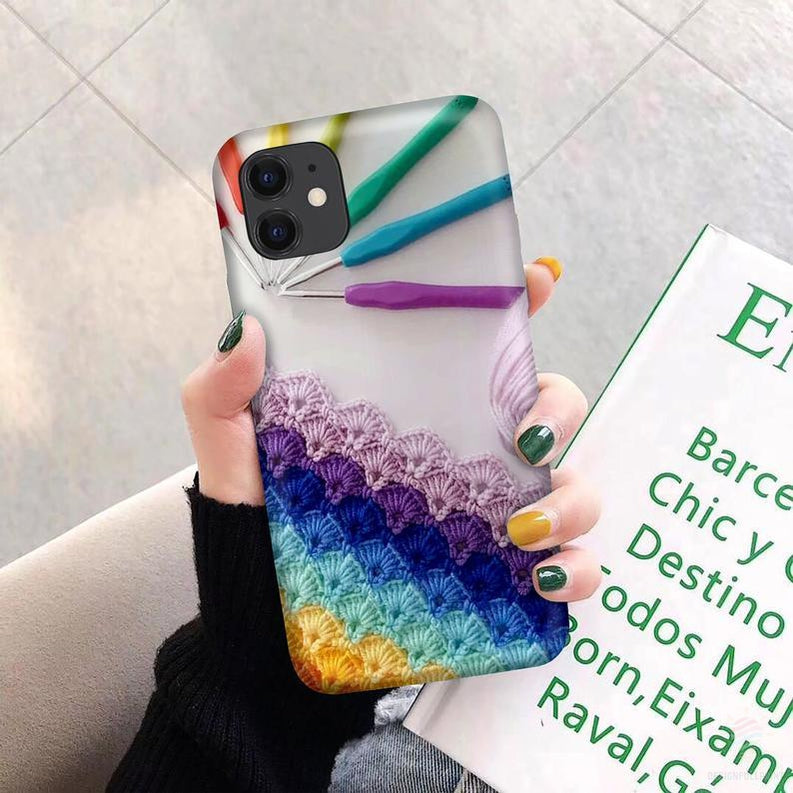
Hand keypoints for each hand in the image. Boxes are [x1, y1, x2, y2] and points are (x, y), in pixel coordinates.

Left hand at [181, 257, 600, 602]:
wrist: (267, 615)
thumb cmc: (262, 521)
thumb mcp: (237, 453)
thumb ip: (224, 393)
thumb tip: (247, 333)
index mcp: (418, 403)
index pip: (480, 342)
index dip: (518, 305)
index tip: (537, 281)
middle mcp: (466, 449)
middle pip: (550, 405)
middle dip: (558, 409)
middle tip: (526, 436)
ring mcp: (489, 511)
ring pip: (573, 485)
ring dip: (571, 500)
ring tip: (522, 528)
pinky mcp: (500, 574)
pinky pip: (569, 567)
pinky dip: (577, 571)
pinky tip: (545, 579)